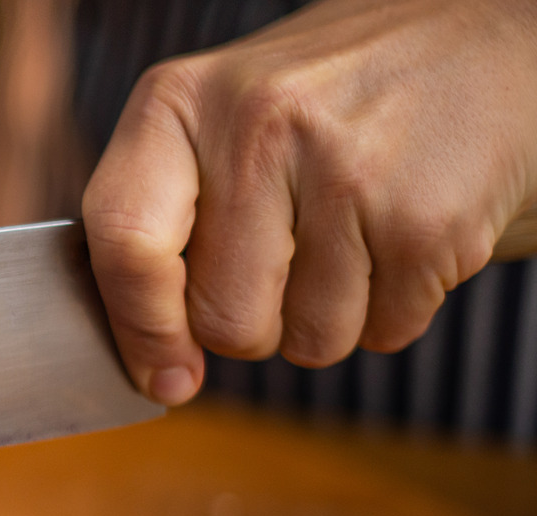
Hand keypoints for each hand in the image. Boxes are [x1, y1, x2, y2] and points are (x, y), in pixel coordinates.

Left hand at [83, 0, 536, 405]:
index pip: (123, 240)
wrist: (489, 41)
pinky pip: (383, 332)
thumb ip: (165, 217)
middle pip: (221, 320)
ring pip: (305, 341)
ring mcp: (347, 170)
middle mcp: (257, 123)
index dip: (140, 329)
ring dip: (331, 317)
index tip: (165, 378)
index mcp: (181, 100)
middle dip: (256, 321)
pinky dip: (395, 308)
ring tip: (357, 229)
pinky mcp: (424, 220)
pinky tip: (405, 231)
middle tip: (295, 255)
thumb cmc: (334, 98)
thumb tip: (145, 354)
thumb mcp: (224, 116)